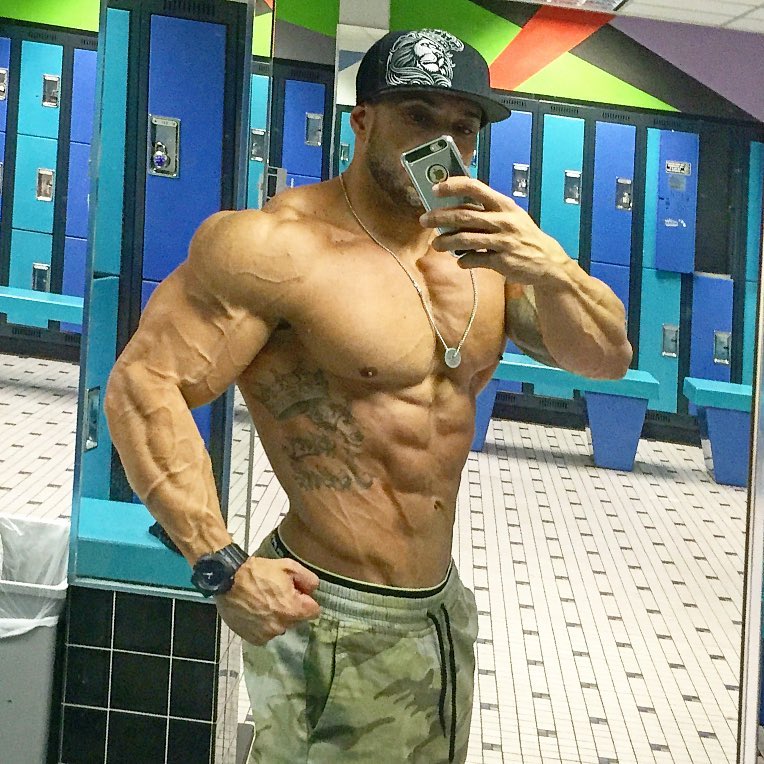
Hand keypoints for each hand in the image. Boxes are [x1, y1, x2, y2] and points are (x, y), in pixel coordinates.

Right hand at [214, 556, 319, 644]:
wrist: (227, 580)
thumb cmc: (258, 572)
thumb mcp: (288, 566)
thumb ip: (308, 579)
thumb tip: (313, 590)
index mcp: (294, 609)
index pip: (314, 611)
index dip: (306, 599)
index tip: (297, 592)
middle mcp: (282, 626)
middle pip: (296, 619)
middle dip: (291, 608)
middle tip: (277, 594)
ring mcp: (266, 634)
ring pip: (281, 626)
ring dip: (277, 617)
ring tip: (263, 602)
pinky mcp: (252, 638)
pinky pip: (265, 633)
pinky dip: (263, 625)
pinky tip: (255, 611)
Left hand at [420, 176, 569, 285]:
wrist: (547, 262)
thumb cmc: (523, 237)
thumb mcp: (511, 217)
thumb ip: (486, 212)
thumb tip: (453, 211)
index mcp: (503, 205)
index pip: (475, 187)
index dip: (452, 186)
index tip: (435, 189)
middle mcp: (503, 220)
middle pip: (464, 215)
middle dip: (440, 217)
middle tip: (424, 219)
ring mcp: (503, 241)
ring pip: (465, 239)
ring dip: (446, 242)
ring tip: (436, 244)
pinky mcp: (502, 261)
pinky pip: (475, 260)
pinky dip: (465, 261)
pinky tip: (461, 262)